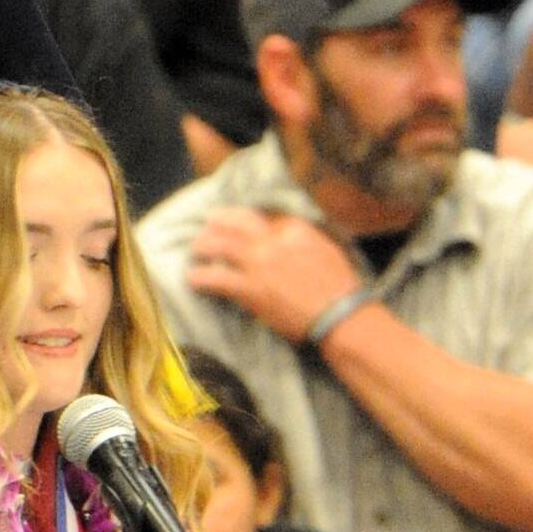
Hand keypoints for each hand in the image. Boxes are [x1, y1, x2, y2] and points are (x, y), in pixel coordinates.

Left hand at [187, 209, 361, 343]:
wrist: (340, 315)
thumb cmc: (340, 288)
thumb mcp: (327, 249)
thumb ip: (304, 238)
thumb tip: (289, 235)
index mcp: (294, 228)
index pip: (262, 216)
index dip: (244, 219)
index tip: (236, 223)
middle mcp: (273, 240)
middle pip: (236, 222)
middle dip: (218, 222)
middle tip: (208, 226)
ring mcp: (260, 263)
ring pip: (220, 245)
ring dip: (204, 246)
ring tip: (196, 251)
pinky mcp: (251, 289)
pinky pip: (216, 278)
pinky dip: (200, 277)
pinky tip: (192, 279)